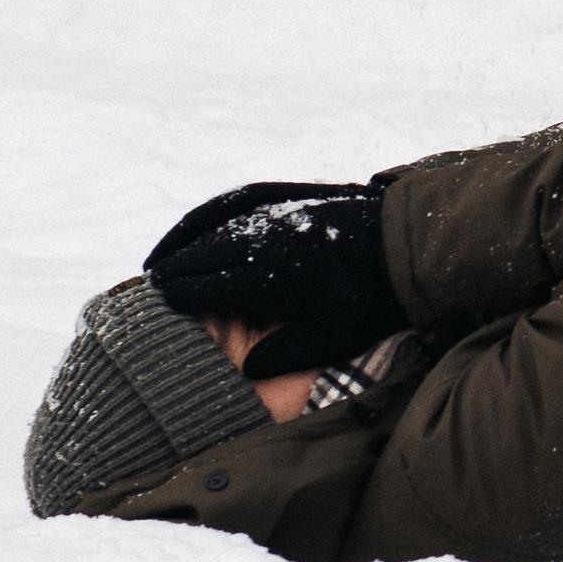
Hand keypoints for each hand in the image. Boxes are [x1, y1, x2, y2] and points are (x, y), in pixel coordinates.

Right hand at [145, 179, 402, 378]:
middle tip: (149, 284)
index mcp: (284, 273)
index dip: (187, 292)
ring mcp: (286, 208)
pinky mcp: (295, 193)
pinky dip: (214, 208)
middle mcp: (279, 235)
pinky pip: (244, 196)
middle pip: (212, 249)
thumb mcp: (338, 339)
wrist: (413, 243)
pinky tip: (199, 222)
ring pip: (222, 219)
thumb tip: (246, 368)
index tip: (160, 301)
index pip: (220, 283)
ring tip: (160, 257)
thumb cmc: (375, 300)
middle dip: (178, 265)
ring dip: (187, 235)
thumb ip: (289, 355)